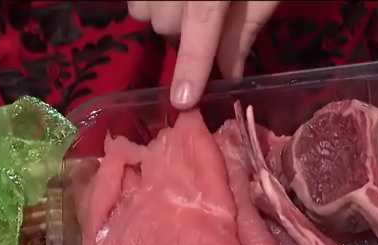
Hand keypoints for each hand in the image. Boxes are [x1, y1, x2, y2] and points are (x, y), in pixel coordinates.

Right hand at [128, 1, 279, 109]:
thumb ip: (244, 29)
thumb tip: (229, 74)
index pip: (201, 25)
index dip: (192, 65)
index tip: (183, 101)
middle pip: (164, 24)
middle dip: (181, 33)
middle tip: (205, 26)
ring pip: (141, 10)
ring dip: (160, 16)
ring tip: (183, 6)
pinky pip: (133, 0)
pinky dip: (149, 3)